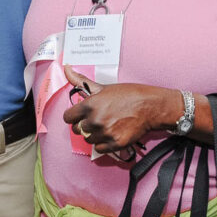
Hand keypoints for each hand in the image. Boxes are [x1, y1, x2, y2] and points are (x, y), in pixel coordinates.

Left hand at [62, 65, 177, 154]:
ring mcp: (104, 133)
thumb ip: (81, 81)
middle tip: (97, 119)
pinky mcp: (114, 144)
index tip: (80, 115)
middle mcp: (95, 120)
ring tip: (106, 125)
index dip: (74, 116)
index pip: (68, 117)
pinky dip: (104, 143)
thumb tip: (66, 68)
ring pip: (88, 139)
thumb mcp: (103, 87)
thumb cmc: (129, 95)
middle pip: (78, 129)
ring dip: (94, 134)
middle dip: (85, 125)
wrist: (150, 106)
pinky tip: (111, 133)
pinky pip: (99, 148)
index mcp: (89, 105)